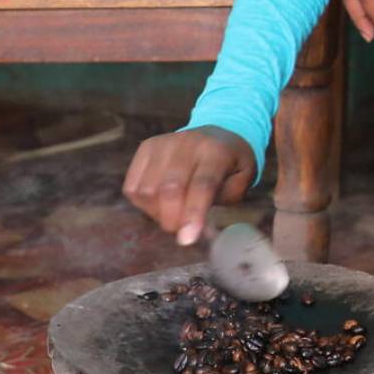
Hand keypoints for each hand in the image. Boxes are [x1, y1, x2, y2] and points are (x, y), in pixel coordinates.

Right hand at [123, 125, 256, 244]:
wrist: (219, 134)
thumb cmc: (231, 164)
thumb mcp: (242, 180)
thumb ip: (223, 201)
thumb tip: (199, 228)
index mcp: (217, 151)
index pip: (202, 185)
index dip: (193, 214)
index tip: (187, 240)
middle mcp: (187, 142)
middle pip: (169, 188)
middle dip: (172, 219)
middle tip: (182, 230)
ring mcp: (163, 143)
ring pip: (146, 190)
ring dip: (157, 212)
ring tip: (173, 212)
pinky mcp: (145, 148)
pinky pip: (132, 187)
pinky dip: (143, 204)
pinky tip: (160, 201)